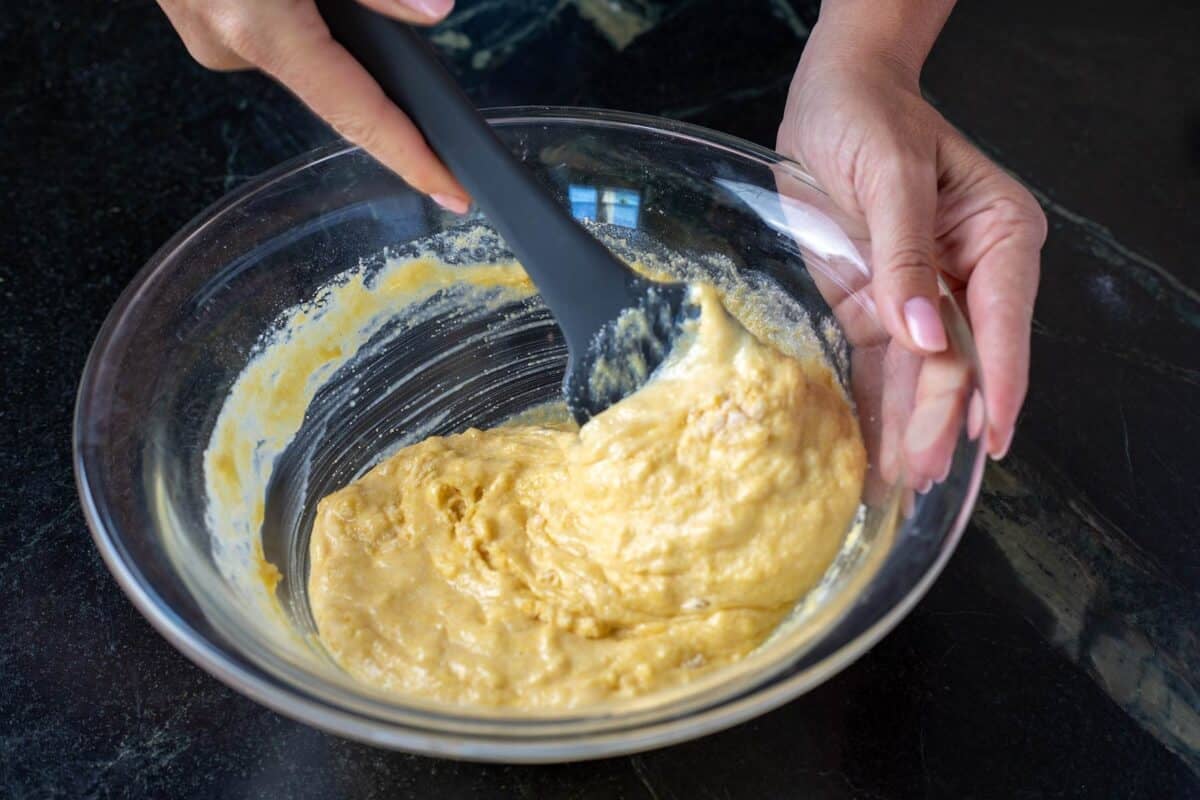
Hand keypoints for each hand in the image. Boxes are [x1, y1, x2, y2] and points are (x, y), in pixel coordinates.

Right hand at [158, 0, 469, 212]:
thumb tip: (431, 12)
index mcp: (255, 23)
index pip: (356, 112)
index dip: (410, 155)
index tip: (452, 189)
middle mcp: (224, 41)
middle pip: (331, 77)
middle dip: (368, 55)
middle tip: (396, 46)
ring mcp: (202, 31)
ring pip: (300, 46)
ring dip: (325, 19)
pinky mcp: (193, 12)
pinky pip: (268, 26)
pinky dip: (297, 11)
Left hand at [776, 47, 1045, 459]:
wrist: (829, 99)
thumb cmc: (868, 118)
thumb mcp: (889, 177)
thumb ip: (904, 255)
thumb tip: (925, 334)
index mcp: (998, 236)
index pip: (1002, 321)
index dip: (999, 383)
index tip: (992, 436)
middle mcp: (970, 274)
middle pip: (962, 358)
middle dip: (945, 418)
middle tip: (928, 473)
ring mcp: (924, 297)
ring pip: (923, 374)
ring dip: (914, 426)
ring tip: (904, 482)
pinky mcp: (879, 308)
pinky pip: (882, 365)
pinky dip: (878, 406)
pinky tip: (876, 449)